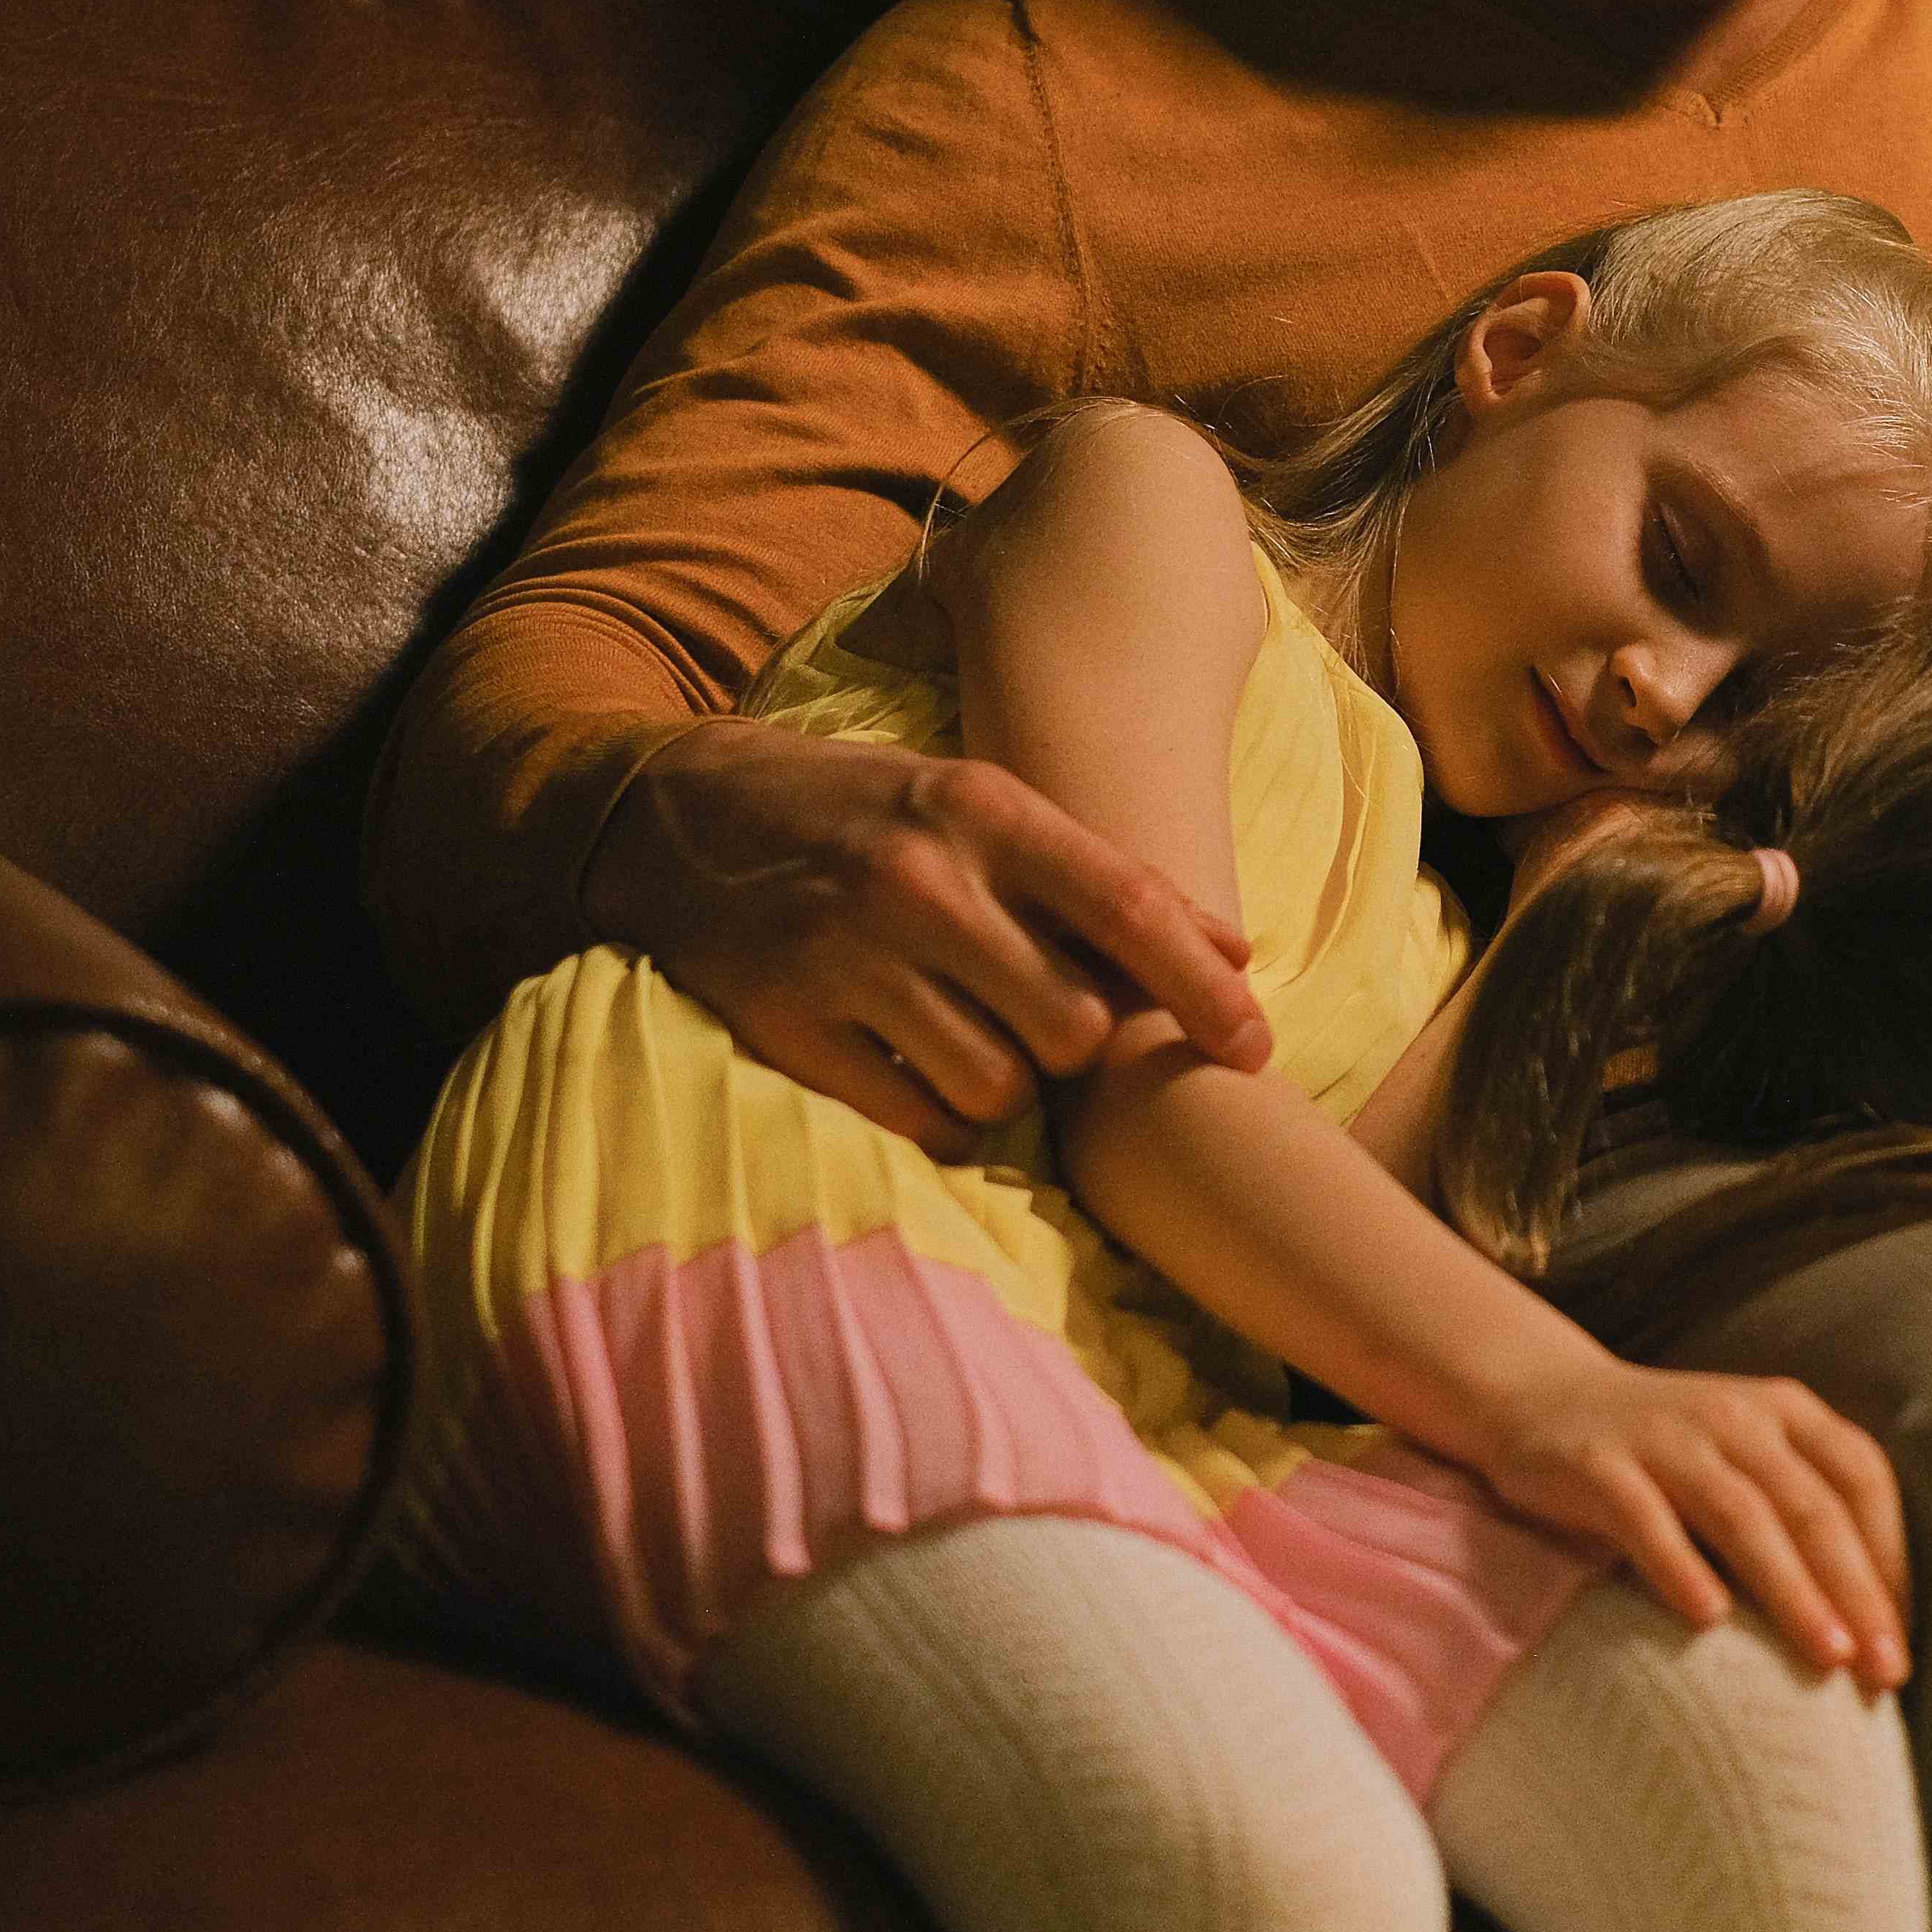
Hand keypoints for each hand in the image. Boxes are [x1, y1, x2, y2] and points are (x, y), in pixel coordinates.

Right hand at [589, 716, 1268, 1154]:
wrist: (676, 817)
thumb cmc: (866, 816)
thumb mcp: (979, 809)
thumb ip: (1101, 882)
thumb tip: (1232, 954)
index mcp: (982, 810)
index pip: (1123, 902)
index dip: (1201, 985)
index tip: (1255, 1044)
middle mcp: (920, 880)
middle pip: (1072, 1024)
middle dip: (1077, 1042)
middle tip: (1041, 1017)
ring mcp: (848, 958)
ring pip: (1000, 1085)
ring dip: (1005, 1083)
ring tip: (967, 1034)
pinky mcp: (788, 1027)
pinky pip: (921, 1122)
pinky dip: (941, 1118)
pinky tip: (918, 1072)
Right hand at [1462, 1357, 1913, 1692]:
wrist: (1541, 1397)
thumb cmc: (1669, 1455)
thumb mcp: (1748, 1460)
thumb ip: (1803, 1515)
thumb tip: (1872, 1629)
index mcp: (1786, 1411)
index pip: (1861, 1480)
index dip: (1890, 1560)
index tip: (1900, 1642)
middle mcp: (1735, 1416)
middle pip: (1812, 1507)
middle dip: (1857, 1593)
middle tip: (1885, 1670)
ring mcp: (1665, 1437)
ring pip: (1742, 1515)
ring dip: (1791, 1589)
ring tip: (1827, 1655)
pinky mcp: (1598, 1464)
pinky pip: (1644, 1518)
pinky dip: (1680, 1565)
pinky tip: (1708, 1618)